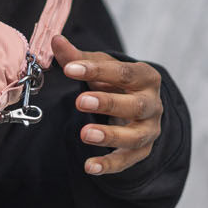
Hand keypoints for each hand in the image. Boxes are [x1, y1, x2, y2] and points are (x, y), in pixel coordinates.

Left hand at [51, 34, 163, 175]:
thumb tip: (55, 40)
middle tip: (80, 101)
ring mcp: (149, 129)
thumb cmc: (117, 83)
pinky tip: (89, 167)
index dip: (97, 71)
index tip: (70, 69)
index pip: (124, 73)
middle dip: (108, 103)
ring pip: (135, 136)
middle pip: (136, 105)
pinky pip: (127, 160)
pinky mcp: (141, 151)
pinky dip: (109, 165)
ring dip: (110, 136)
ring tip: (85, 134)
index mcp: (145, 77)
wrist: (138, 106)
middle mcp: (152, 104)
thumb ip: (78, 57)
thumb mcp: (101, 67)